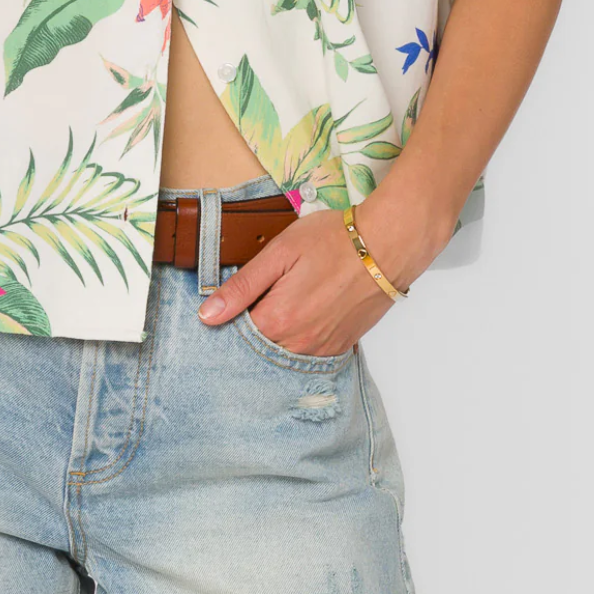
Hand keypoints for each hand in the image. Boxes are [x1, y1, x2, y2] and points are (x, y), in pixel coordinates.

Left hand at [196, 190, 443, 356]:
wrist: (386, 246)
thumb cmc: (333, 241)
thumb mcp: (279, 253)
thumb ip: (242, 286)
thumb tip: (207, 315)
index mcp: (277, 320)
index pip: (235, 334)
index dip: (229, 317)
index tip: (232, 302)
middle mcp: (298, 344)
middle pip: (259, 348)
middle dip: (252, 328)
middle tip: (262, 296)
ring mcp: (321, 349)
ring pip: (283, 353)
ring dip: (276, 334)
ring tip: (286, 301)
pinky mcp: (341, 346)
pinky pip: (309, 353)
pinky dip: (300, 338)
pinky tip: (305, 312)